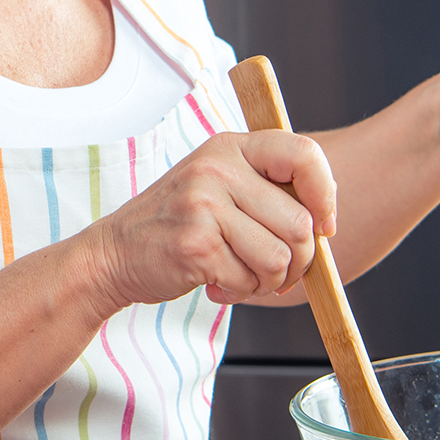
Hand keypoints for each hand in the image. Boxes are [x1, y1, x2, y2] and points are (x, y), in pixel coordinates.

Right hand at [80, 130, 335, 309]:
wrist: (113, 254)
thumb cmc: (177, 225)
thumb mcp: (217, 186)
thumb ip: (266, 191)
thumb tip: (325, 223)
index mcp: (230, 147)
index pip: (305, 154)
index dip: (326, 195)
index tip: (324, 227)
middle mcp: (218, 168)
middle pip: (300, 223)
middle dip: (300, 261)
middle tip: (276, 272)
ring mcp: (204, 205)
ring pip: (280, 257)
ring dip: (270, 281)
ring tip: (244, 277)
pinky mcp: (197, 244)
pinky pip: (250, 279)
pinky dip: (241, 292)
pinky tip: (218, 283)